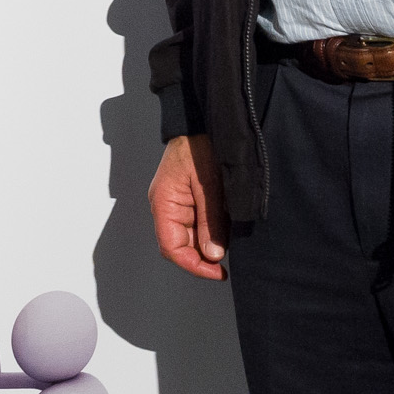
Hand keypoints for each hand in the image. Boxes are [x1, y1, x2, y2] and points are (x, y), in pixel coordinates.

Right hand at [148, 132, 227, 279]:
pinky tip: (225, 228)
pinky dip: (211, 230)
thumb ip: (210, 221)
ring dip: (208, 243)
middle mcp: (166, 206)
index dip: (193, 265)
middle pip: (179, 245)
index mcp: (164, 202)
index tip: (217, 272)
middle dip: (202, 257)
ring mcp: (176, 202)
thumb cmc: (199, 146)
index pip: (171, 247)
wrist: (201, 122)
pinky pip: (197, 223)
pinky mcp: (188, 198)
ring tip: (229, 241)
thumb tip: (213, 254)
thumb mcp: (210, 186)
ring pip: (190, 236)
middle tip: (226, 265)